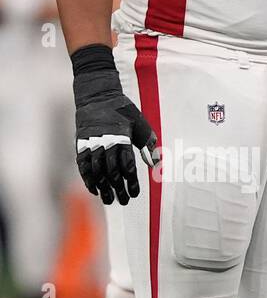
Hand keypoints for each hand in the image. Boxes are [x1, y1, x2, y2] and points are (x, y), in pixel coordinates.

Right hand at [71, 44, 157, 205]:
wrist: (97, 95)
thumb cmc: (124, 111)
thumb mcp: (141, 125)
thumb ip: (148, 145)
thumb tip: (155, 164)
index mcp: (121, 138)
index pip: (127, 166)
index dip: (131, 182)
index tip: (134, 194)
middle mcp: (104, 142)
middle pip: (111, 171)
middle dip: (117, 189)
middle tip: (123, 202)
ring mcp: (90, 143)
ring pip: (95, 170)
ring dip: (102, 187)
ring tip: (108, 200)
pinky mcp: (81, 143)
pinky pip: (82, 164)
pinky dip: (87, 178)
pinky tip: (93, 189)